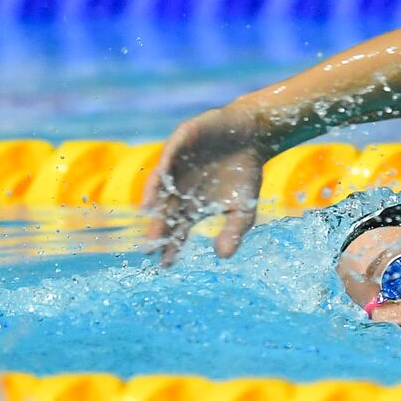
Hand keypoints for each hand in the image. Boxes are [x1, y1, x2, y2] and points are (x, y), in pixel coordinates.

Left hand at [143, 105, 267, 265]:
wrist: (253, 136)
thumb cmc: (245, 174)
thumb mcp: (244, 208)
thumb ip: (233, 231)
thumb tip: (222, 257)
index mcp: (191, 206)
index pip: (177, 230)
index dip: (171, 246)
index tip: (166, 264)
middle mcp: (179, 188)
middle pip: (165, 211)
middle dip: (158, 229)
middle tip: (150, 246)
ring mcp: (178, 165)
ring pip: (161, 184)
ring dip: (153, 197)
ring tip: (147, 211)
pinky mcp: (181, 143)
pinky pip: (169, 155)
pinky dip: (164, 166)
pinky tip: (162, 175)